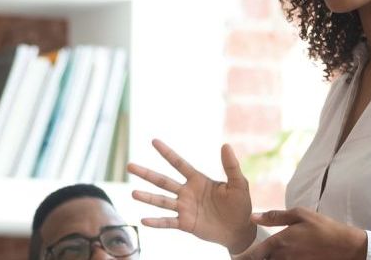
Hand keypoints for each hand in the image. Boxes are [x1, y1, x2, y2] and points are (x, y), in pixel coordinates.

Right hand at [128, 139, 256, 253]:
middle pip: (163, 181)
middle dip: (146, 174)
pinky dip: (156, 222)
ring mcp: (184, 208)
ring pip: (162, 201)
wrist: (240, 229)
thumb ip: (231, 166)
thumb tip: (225, 145)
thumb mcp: (238, 184)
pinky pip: (168, 222)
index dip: (167, 153)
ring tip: (133, 193)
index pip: (179, 163)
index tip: (154, 141)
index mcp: (198, 180)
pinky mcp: (185, 223)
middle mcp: (187, 192)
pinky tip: (143, 220)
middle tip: (129, 166)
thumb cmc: (240, 204)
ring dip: (147, 197)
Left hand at [232, 208, 366, 259]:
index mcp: (280, 242)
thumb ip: (275, 216)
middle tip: (244, 258)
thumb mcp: (300, 214)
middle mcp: (283, 256)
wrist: (346, 247)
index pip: (255, 254)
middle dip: (255, 259)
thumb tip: (253, 217)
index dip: (244, 258)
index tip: (236, 258)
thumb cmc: (323, 227)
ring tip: (263, 256)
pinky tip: (281, 257)